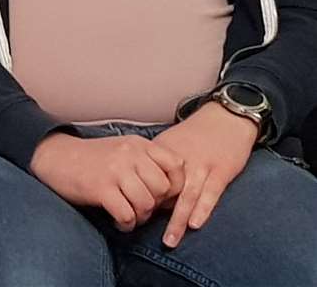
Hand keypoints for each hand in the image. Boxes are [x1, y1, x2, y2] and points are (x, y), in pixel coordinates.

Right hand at [30, 131, 182, 231]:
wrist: (54, 157)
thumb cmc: (92, 159)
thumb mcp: (123, 151)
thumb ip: (147, 163)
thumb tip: (174, 193)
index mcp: (138, 144)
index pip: (176, 165)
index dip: (176, 186)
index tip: (162, 195)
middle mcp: (128, 154)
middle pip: (162, 188)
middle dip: (156, 204)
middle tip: (141, 207)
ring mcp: (114, 170)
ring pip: (146, 203)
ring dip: (140, 216)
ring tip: (129, 215)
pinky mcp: (100, 188)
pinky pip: (126, 214)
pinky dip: (125, 224)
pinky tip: (118, 220)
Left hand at [152, 102, 258, 248]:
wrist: (226, 117)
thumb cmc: (196, 134)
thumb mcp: (170, 142)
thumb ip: (156, 164)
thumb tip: (144, 190)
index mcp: (163, 152)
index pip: (146, 178)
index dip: (139, 196)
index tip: (130, 212)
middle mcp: (180, 160)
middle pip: (164, 189)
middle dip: (154, 211)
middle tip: (142, 230)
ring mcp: (202, 166)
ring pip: (186, 196)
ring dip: (177, 220)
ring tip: (169, 240)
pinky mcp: (221, 171)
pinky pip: (211, 194)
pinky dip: (203, 209)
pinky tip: (195, 224)